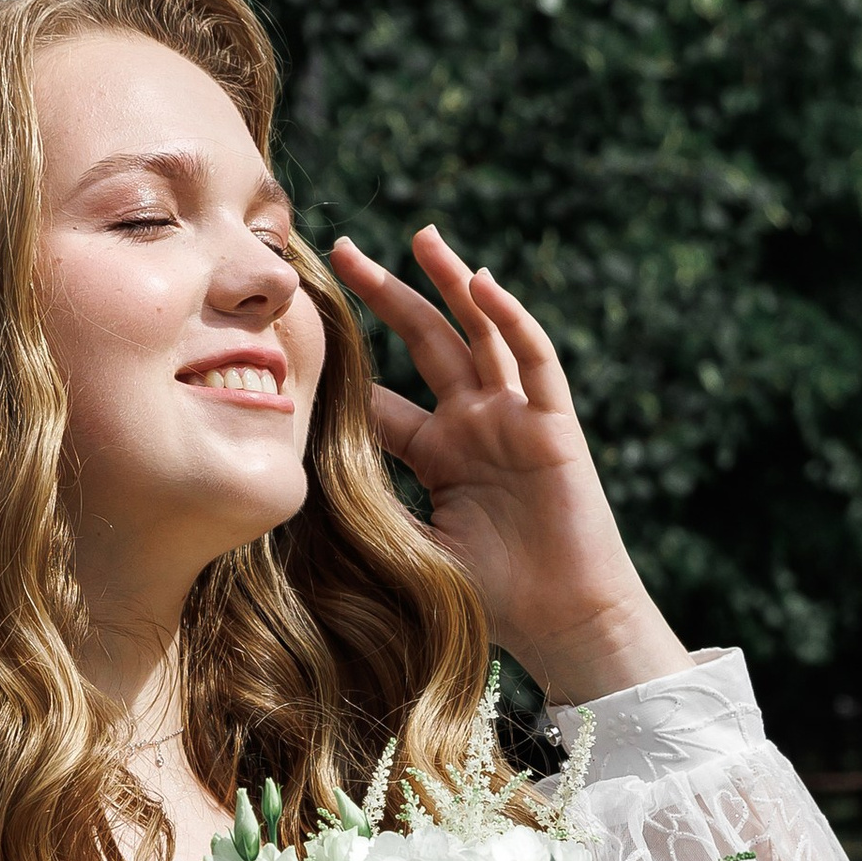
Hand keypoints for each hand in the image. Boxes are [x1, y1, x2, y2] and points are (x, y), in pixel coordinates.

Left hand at [331, 223, 687, 703]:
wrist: (565, 623)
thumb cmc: (495, 598)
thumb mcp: (414, 547)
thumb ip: (371, 511)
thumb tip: (296, 492)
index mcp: (440, 454)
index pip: (384, 398)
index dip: (346, 365)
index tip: (298, 327)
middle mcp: (476, 425)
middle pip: (426, 343)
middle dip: (386, 294)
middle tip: (342, 250)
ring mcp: (516, 419)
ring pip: (481, 333)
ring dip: (451, 283)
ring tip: (421, 236)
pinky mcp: (554, 426)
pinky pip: (533, 360)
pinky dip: (509, 319)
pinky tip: (480, 284)